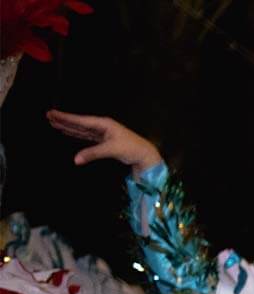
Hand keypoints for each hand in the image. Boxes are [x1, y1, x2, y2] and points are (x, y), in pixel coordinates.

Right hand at [47, 110, 161, 171]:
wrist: (144, 155)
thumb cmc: (131, 148)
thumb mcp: (111, 149)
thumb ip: (93, 154)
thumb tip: (76, 160)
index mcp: (103, 124)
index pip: (81, 121)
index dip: (66, 118)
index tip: (52, 113)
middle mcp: (102, 126)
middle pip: (79, 123)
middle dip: (64, 120)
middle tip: (48, 115)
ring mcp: (102, 133)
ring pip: (81, 129)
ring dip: (68, 126)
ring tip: (53, 122)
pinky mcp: (103, 141)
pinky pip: (86, 136)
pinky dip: (76, 134)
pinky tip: (67, 131)